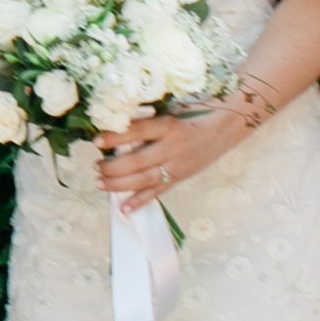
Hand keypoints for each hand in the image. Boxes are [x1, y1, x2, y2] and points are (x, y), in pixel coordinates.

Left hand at [96, 102, 245, 210]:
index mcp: (168, 126)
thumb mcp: (171, 111)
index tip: (96, 141)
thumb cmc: (193, 115)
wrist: (223, 129)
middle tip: (96, 167)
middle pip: (138, 162)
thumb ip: (147, 120)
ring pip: (144, 180)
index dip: (115, 137)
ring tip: (100, 183)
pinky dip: (140, 202)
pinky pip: (158, 192)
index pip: (138, 132)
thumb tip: (116, 126)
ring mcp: (177, 166)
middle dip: (113, 167)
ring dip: (119, 184)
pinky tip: (123, 209)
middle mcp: (172, 148)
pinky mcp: (180, 179)